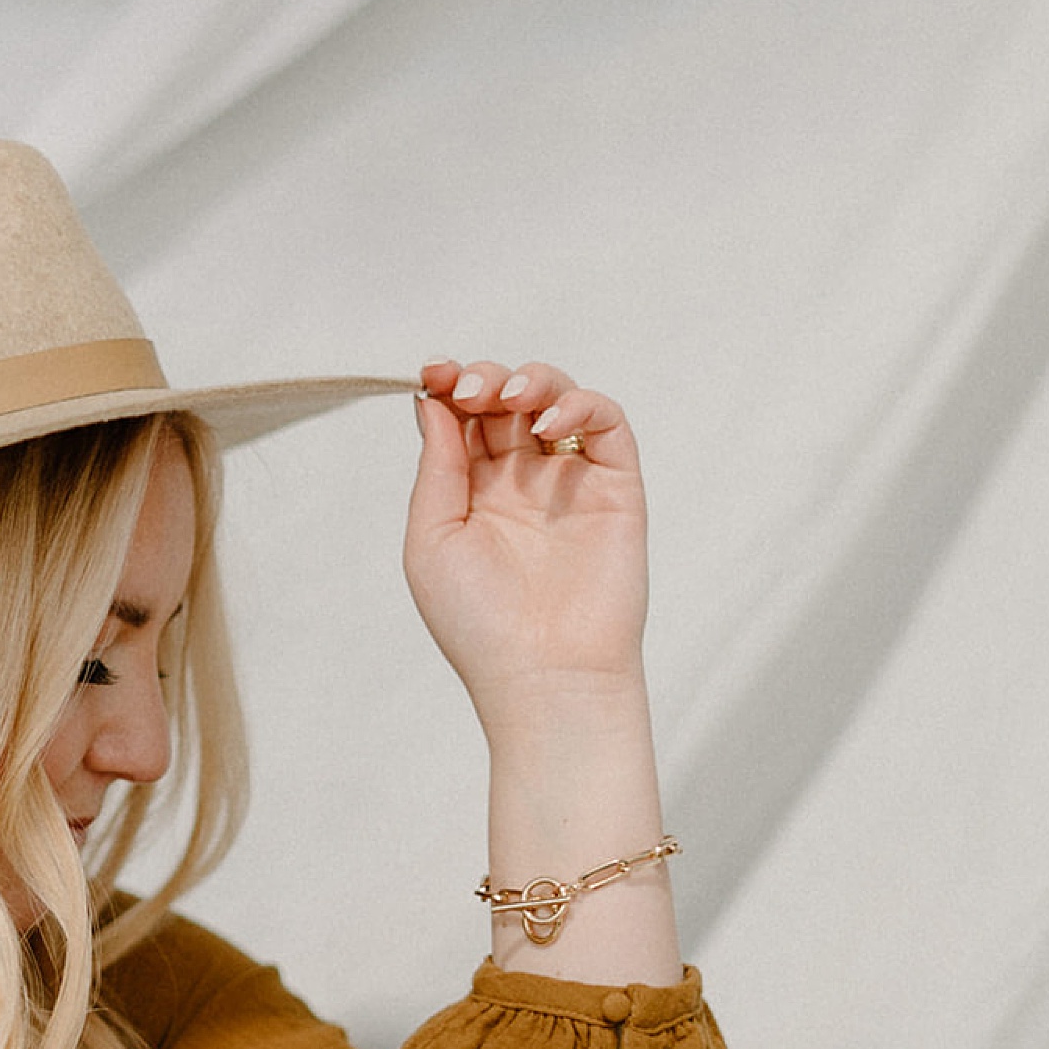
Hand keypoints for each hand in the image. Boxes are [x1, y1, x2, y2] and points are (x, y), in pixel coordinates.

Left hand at [404, 359, 648, 733]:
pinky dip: (580, 407)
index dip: (450, 386)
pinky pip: (606, 424)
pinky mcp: (616, 487)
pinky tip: (548, 429)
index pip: (464, 419)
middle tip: (469, 388)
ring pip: (558, 399)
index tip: (432, 373)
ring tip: (509, 399)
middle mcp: (522, 483)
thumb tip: (433, 402)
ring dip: (532, 381)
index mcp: (472, 494)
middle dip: (485, 380)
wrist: (543, 675)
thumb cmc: (478, 624)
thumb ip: (437, 468)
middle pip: (506, 401)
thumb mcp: (432, 540)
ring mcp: (570, 482)